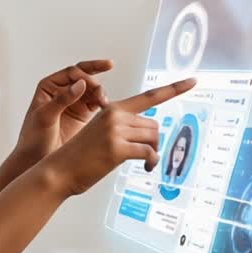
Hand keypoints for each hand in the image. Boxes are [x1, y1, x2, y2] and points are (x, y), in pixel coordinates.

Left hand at [14, 60, 113, 163]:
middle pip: (83, 75)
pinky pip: (96, 102)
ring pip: (92, 89)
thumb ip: (62, 99)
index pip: (71, 73)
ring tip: (104, 103)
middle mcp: (62, 91)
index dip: (84, 75)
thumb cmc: (33, 138)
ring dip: (100, 92)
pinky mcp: (83, 114)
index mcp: (49, 87)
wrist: (36, 160)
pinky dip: (103, 103)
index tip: (92, 85)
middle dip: (96, 76)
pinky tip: (107, 109)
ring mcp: (73, 102)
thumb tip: (81, 83)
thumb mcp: (45, 117)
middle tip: (105, 79)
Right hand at [43, 77, 197, 195]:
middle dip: (154, 141)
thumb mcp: (101, 133)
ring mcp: (115, 131)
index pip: (149, 96)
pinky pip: (148, 153)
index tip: (194, 80)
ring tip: (144, 164)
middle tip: (147, 157)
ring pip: (153, 137)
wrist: (58, 171)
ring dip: (153, 153)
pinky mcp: (117, 148)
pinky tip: (145, 168)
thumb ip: (123, 129)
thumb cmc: (80, 157)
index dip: (175, 88)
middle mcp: (115, 115)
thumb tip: (150, 138)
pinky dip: (151, 162)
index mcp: (113, 109)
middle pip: (154, 125)